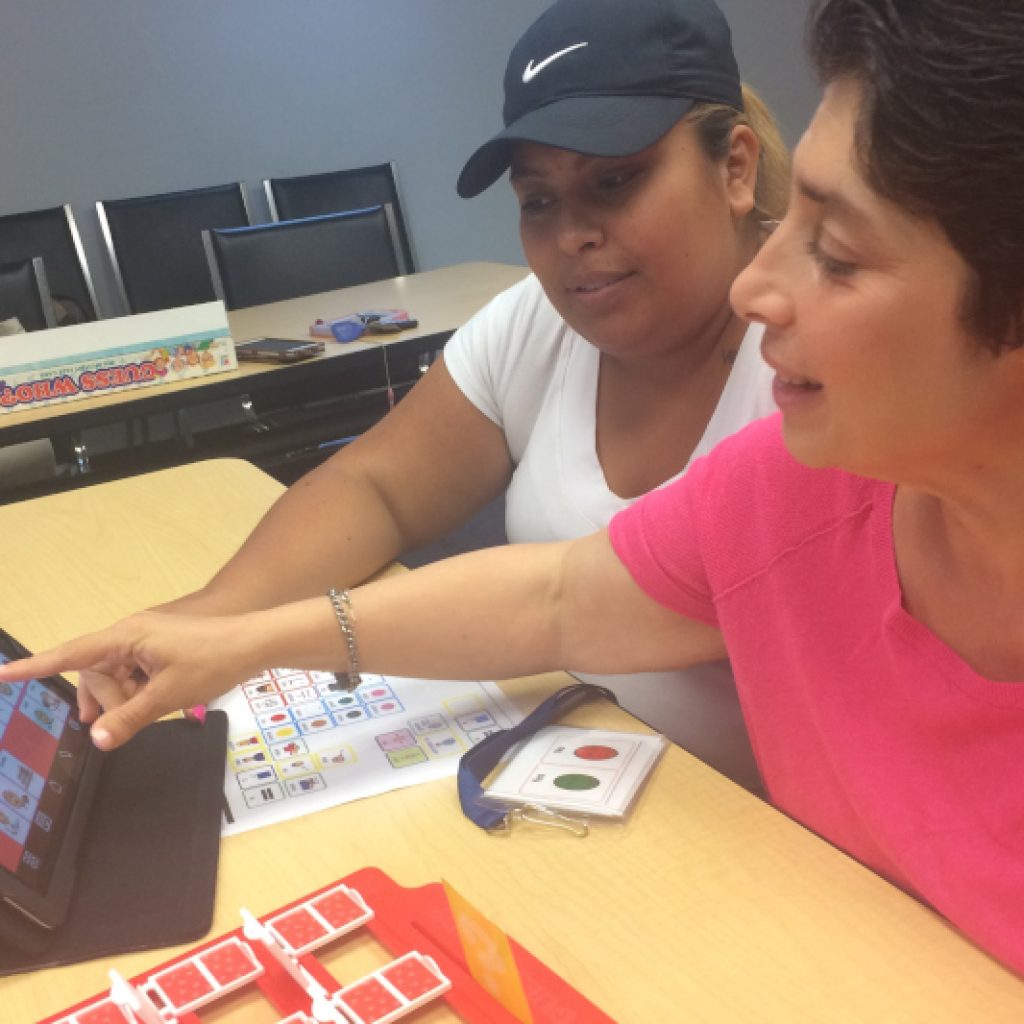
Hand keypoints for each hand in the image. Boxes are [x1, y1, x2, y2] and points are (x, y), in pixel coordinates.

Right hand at [0, 611, 264, 749]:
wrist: (254, 643)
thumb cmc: (212, 661)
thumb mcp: (169, 695)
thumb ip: (128, 718)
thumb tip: (95, 738)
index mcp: (126, 636)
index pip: (71, 654)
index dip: (36, 667)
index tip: (4, 675)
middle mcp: (130, 634)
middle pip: (95, 673)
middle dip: (109, 699)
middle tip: (138, 714)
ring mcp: (145, 641)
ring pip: (115, 677)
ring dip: (125, 699)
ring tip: (150, 711)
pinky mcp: (159, 649)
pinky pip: (133, 674)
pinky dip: (138, 693)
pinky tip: (153, 707)